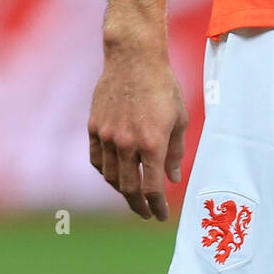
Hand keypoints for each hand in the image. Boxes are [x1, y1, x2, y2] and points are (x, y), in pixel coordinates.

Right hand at [88, 50, 187, 219]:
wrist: (134, 58)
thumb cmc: (163, 86)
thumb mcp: (179, 118)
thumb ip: (175, 152)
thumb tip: (172, 179)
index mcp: (152, 142)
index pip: (152, 188)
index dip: (156, 206)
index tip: (160, 215)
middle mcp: (127, 143)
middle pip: (129, 190)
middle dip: (139, 207)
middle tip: (146, 213)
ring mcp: (108, 136)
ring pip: (111, 177)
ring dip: (122, 191)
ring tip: (132, 195)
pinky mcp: (94, 127)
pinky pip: (97, 160)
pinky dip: (106, 172)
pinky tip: (115, 174)